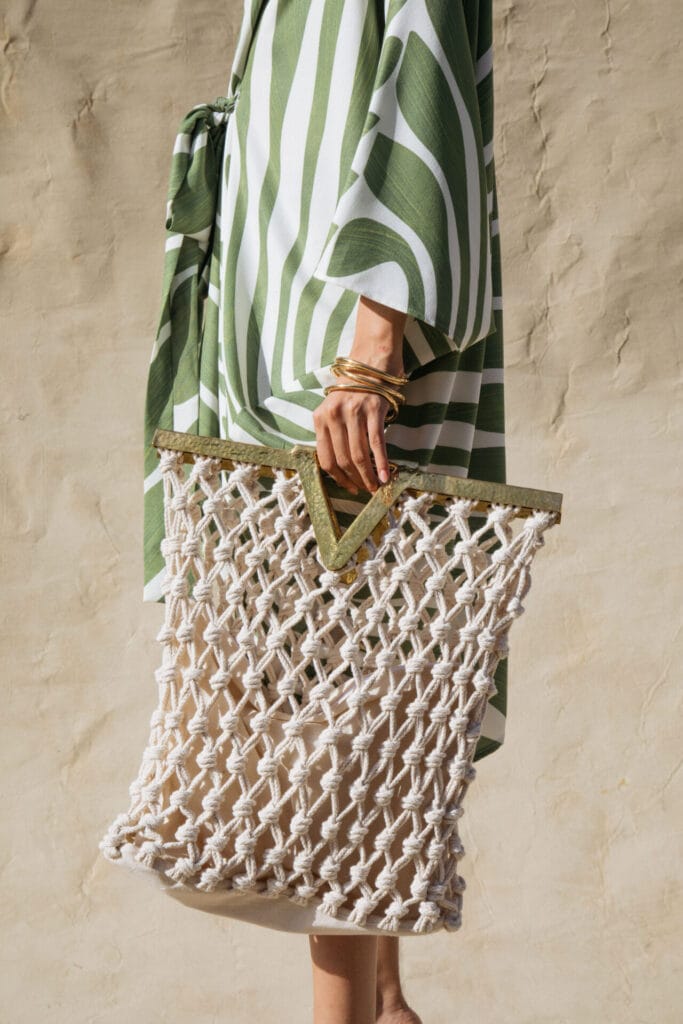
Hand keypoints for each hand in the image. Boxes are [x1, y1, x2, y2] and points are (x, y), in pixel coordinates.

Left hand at [313, 296, 406, 494]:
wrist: (371, 359)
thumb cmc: (355, 388)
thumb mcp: (335, 408)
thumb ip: (334, 432)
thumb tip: (345, 466)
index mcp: (320, 418)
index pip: (326, 458)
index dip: (338, 478)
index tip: (349, 487)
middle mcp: (334, 415)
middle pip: (343, 459)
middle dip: (355, 480)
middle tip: (366, 490)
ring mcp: (354, 412)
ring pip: (359, 455)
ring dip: (368, 475)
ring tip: (376, 486)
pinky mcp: (374, 409)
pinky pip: (377, 443)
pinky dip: (382, 463)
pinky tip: (387, 475)